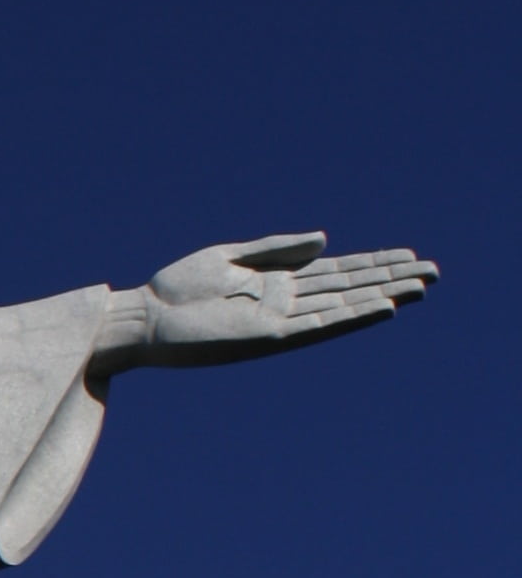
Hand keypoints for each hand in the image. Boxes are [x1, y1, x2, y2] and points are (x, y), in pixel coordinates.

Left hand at [96, 235, 436, 372]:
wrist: (144, 317)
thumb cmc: (177, 289)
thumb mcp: (232, 256)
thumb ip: (279, 249)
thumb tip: (326, 240)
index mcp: (277, 282)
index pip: (336, 272)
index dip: (374, 264)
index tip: (409, 255)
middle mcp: (284, 303)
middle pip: (349, 288)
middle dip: (389, 279)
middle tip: (433, 273)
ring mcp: (279, 321)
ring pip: (342, 307)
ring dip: (381, 296)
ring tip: (419, 288)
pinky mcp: (266, 337)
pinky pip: (317, 326)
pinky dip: (349, 317)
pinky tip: (379, 307)